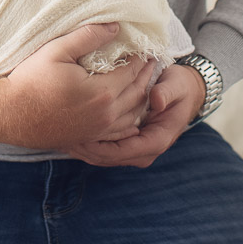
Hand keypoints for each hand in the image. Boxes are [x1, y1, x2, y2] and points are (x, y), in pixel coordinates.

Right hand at [0, 22, 154, 149]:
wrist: (11, 114)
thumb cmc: (31, 80)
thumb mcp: (57, 50)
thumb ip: (88, 37)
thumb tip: (115, 26)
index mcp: (101, 93)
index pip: (131, 72)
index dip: (141, 59)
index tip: (147, 47)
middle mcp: (106, 115)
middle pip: (137, 93)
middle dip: (147, 76)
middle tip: (154, 61)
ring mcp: (99, 130)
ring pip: (133, 114)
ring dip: (144, 97)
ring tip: (147, 81)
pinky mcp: (91, 139)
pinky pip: (122, 131)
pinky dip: (134, 119)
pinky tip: (134, 113)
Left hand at [67, 61, 205, 167]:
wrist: (182, 92)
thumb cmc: (178, 87)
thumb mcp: (176, 86)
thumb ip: (166, 93)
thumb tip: (156, 100)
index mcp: (155, 141)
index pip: (120, 151)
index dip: (96, 145)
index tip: (76, 135)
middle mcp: (143, 151)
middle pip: (107, 157)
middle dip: (83, 148)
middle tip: (59, 136)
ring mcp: (133, 149)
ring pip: (102, 156)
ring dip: (82, 147)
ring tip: (59, 135)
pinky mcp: (126, 143)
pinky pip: (103, 148)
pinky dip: (87, 142)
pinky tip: (70, 132)